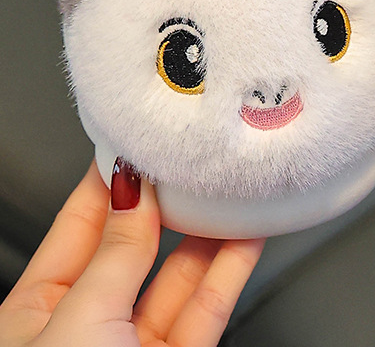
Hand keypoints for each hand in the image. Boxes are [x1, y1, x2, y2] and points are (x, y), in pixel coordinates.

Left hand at [0, 161, 264, 346]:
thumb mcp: (76, 326)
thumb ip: (114, 258)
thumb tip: (133, 193)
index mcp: (35, 315)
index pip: (79, 227)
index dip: (109, 182)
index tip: (137, 141)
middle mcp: (86, 327)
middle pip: (134, 246)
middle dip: (164, 202)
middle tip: (192, 158)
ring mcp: (135, 346)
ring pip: (178, 274)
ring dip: (206, 230)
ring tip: (227, 186)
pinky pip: (207, 304)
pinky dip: (230, 268)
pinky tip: (246, 234)